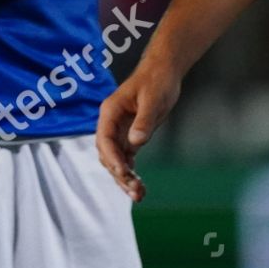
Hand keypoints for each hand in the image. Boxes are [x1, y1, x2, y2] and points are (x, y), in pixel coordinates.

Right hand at [95, 58, 181, 200]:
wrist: (163, 72)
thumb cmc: (156, 80)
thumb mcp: (152, 99)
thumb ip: (143, 121)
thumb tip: (135, 142)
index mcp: (110, 112)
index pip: (104, 139)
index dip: (112, 158)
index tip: (123, 173)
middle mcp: (111, 124)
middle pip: (107, 154)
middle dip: (119, 173)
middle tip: (136, 191)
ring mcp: (121, 131)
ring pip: (116, 160)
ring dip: (125, 177)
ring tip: (139, 195)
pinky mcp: (131, 136)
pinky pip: (127, 158)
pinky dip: (131, 172)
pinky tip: (139, 185)